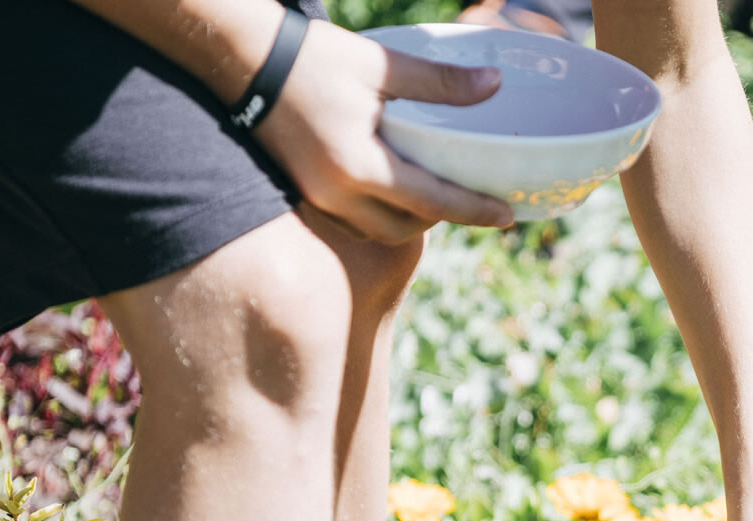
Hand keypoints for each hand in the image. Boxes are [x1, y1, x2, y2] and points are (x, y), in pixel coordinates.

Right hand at [253, 21, 514, 241]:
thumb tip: (494, 86)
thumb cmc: (314, 58)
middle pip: (405, 230)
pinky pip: (353, 220)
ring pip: (377, 230)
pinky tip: (397, 192)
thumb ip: (439, 82)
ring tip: (437, 197)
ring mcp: (317, 197)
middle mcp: (338, 194)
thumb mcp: (382, 65)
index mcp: (360, 167)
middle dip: (442, 222)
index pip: (433, 203)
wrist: (245, 60)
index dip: (474, 211)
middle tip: (474, 203)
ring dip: (411, 222)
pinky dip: (381, 215)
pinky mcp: (304, 191)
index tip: (508, 216)